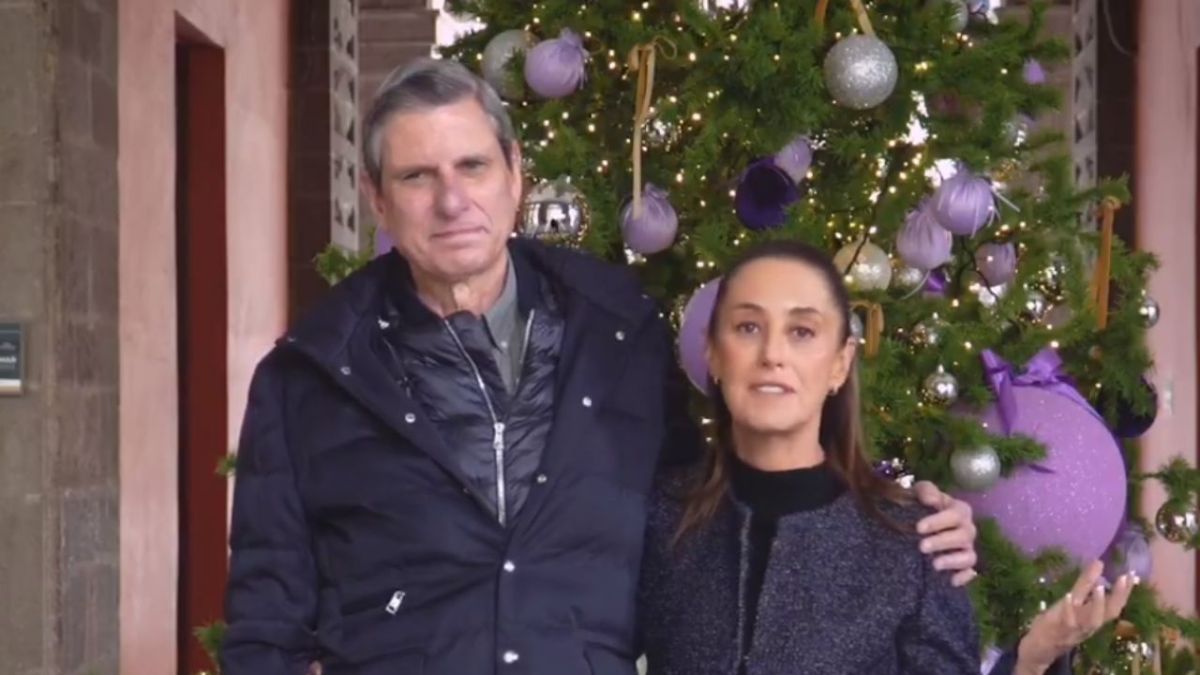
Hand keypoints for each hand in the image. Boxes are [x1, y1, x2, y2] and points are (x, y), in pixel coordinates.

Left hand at [913, 480, 977, 586]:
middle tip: (922, 547)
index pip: (956, 514)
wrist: (915, 522)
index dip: (939, 521)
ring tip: (934, 564)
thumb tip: (931, 500)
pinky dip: (964, 577)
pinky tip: (951, 581)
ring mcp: (967, 549)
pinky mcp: (964, 566)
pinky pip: (971, 573)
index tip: (919, 528)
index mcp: (959, 510)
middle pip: (964, 536)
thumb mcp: (920, 492)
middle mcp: (967, 530)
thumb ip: (926, 491)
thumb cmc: (920, 505)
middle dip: (943, 542)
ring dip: (953, 560)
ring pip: (969, 556)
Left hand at [1015, 560, 1136, 674]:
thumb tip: (1099, 562)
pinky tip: (1069, 596)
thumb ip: (1085, 584)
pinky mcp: (1058, 631)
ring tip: (1100, 587)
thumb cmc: (1059, 622)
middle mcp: (1089, 625)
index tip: (1132, 574)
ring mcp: (1075, 629)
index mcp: (1094, 618)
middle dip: (1119, 596)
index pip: (1115, 605)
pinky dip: (1069, 609)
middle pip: (1109, 613)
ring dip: (1098, 605)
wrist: (1039, 649)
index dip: (1125, 591)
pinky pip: (1067, 622)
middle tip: (1123, 577)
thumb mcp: (1073, 602)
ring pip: (1092, 621)